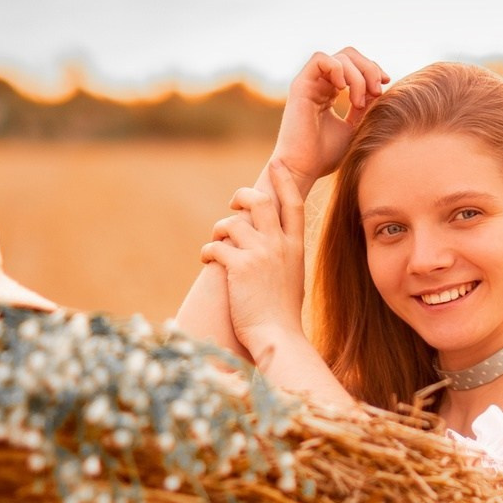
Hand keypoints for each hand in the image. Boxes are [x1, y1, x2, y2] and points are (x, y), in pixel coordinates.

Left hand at [200, 163, 306, 361]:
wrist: (278, 338)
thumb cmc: (282, 316)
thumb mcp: (293, 280)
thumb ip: (283, 257)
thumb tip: (270, 246)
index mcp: (295, 248)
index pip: (293, 204)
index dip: (284, 181)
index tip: (276, 164)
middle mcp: (280, 246)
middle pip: (260, 201)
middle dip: (241, 196)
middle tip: (232, 205)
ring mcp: (261, 254)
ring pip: (232, 222)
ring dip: (218, 230)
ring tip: (215, 246)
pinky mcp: (239, 267)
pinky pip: (215, 246)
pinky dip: (207, 252)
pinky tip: (207, 262)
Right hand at [272, 47, 388, 190]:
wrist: (303, 170)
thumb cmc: (326, 156)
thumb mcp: (355, 128)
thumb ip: (365, 107)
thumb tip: (379, 88)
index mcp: (331, 92)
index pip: (355, 66)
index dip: (373, 69)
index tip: (386, 83)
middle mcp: (320, 84)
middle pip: (350, 56)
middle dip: (369, 69)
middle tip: (377, 91)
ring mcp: (310, 83)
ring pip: (340, 57)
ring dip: (357, 75)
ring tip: (360, 102)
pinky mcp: (300, 85)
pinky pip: (320, 59)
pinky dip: (337, 68)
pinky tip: (344, 90)